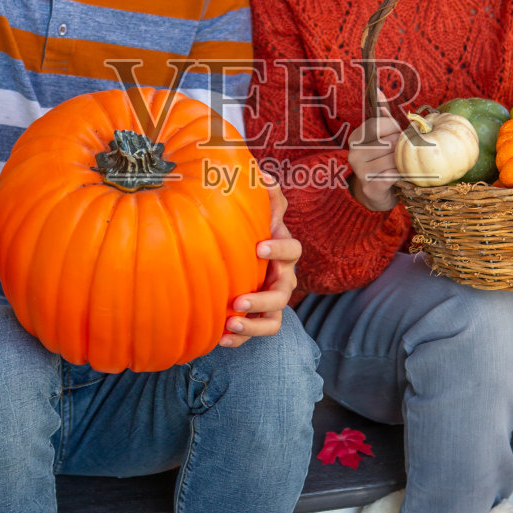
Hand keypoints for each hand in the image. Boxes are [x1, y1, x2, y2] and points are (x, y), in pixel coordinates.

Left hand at [219, 175, 300, 348]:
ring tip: (230, 324)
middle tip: (239, 300)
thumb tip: (262, 173)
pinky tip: (220, 339)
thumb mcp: (261, 212)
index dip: (278, 249)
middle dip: (263, 298)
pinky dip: (241, 339)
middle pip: (284, 292)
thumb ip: (266, 194)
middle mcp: (283, 279)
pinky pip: (257, 333)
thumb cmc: (254, 231)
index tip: (258, 247)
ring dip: (253, 325)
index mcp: (283, 252)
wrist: (249, 258)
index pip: (292, 250)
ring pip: (274, 320)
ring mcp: (274, 302)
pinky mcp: (261, 319)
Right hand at [347, 90, 400, 211]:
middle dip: (402, 148)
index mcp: (356, 138)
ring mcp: (361, 171)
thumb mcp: (381, 137)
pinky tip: (400, 178)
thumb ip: (381, 115)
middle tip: (401, 155)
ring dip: (403, 163)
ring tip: (401, 167)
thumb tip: (378, 89)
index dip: (395, 130)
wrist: (376, 194)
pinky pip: (394, 175)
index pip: (380, 124)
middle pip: (390, 142)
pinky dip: (402, 176)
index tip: (397, 138)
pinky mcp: (371, 187)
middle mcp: (354, 153)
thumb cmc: (382, 161)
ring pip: (394, 159)